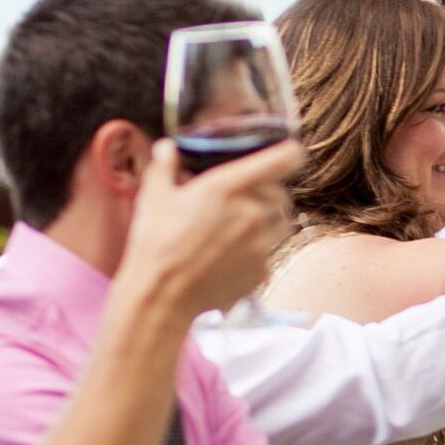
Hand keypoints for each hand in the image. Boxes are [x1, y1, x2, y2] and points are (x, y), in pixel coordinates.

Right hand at [114, 138, 300, 321]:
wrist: (162, 296)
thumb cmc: (155, 244)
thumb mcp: (154, 199)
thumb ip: (164, 168)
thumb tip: (166, 147)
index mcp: (227, 187)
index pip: (282, 160)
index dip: (290, 152)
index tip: (289, 150)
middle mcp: (252, 212)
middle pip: (281, 193)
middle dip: (267, 193)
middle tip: (243, 199)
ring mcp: (261, 243)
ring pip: (282, 221)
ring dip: (269, 219)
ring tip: (241, 225)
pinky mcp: (263, 269)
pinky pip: (271, 251)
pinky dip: (259, 248)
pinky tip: (233, 252)